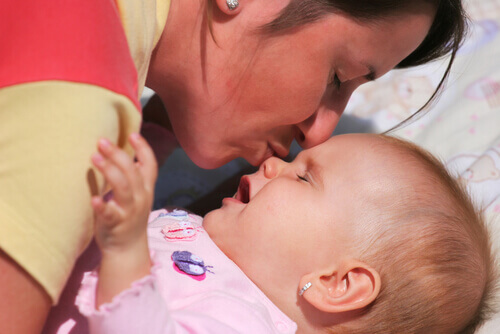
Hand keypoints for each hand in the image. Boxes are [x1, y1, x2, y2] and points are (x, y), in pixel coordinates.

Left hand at [91, 133, 156, 252]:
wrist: (128, 249)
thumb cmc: (129, 217)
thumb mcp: (138, 195)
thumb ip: (135, 177)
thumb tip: (128, 155)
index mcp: (146, 189)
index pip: (150, 165)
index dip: (144, 149)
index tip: (132, 134)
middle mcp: (141, 197)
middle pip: (133, 172)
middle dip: (118, 154)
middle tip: (101, 141)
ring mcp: (129, 211)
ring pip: (123, 187)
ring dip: (109, 171)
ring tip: (94, 157)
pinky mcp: (115, 224)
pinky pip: (110, 213)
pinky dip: (102, 206)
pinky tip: (93, 199)